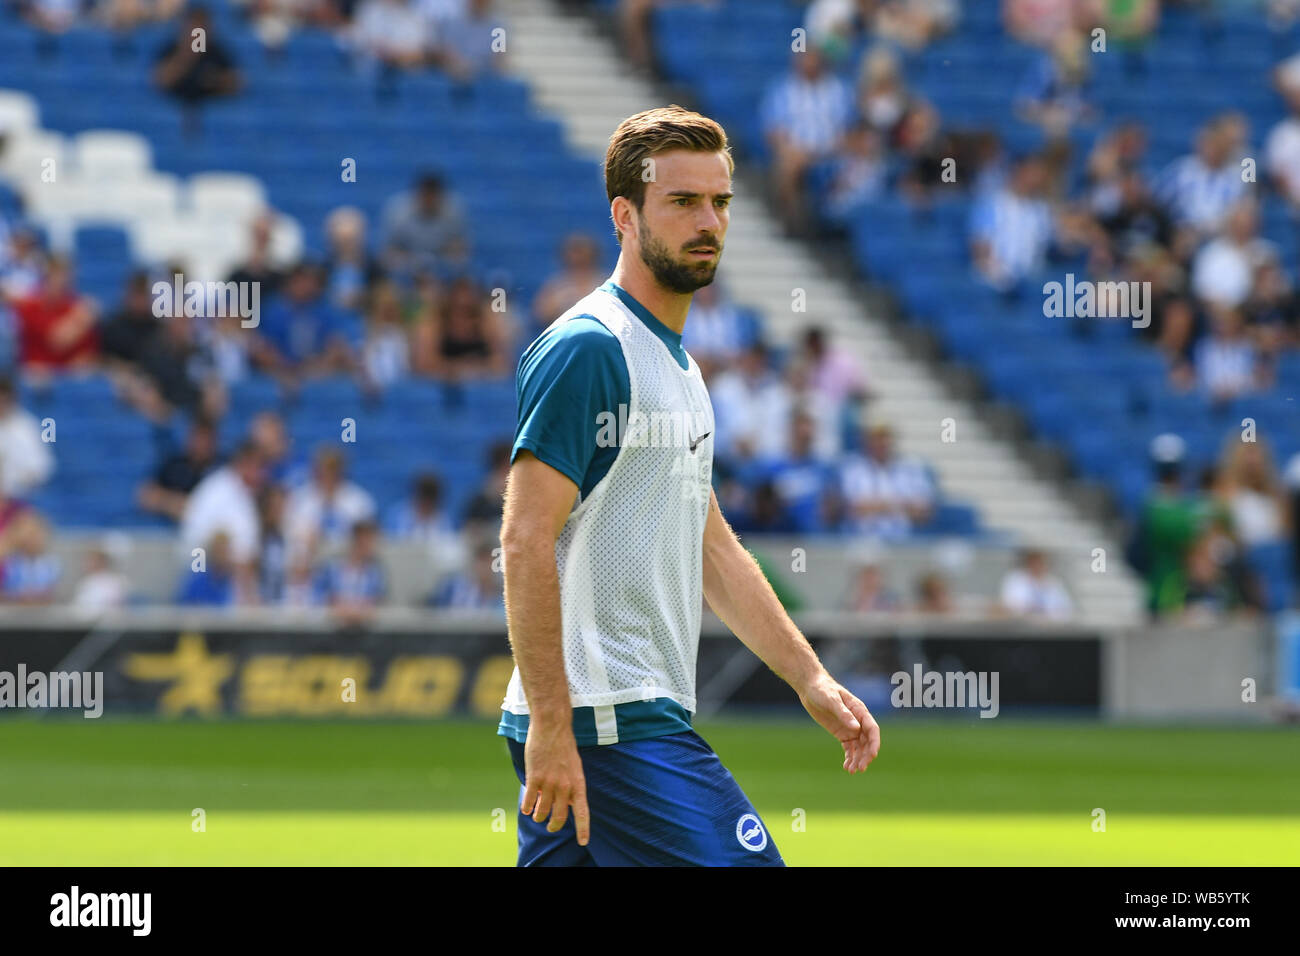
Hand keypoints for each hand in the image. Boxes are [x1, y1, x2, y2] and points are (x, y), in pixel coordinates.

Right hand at [521, 721, 589, 844]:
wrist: (552, 726)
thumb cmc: (563, 745)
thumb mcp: (574, 766)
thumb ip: (571, 785)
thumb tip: (566, 803)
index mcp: (578, 783)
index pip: (583, 811)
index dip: (584, 829)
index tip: (584, 842)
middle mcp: (565, 786)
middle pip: (560, 817)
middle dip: (553, 825)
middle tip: (550, 826)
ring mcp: (550, 782)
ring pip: (542, 811)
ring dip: (538, 816)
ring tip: (536, 815)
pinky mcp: (535, 778)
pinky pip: (529, 802)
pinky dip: (527, 808)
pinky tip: (526, 808)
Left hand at [798, 672, 880, 773]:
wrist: (810, 688)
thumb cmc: (822, 690)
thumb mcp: (831, 700)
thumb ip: (844, 714)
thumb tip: (857, 728)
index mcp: (860, 710)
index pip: (872, 729)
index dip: (874, 743)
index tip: (872, 755)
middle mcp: (858, 721)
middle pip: (867, 741)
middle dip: (866, 755)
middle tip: (860, 768)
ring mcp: (850, 728)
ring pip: (859, 747)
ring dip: (858, 759)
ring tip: (852, 771)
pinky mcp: (842, 733)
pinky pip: (849, 748)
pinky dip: (850, 757)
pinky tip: (847, 767)